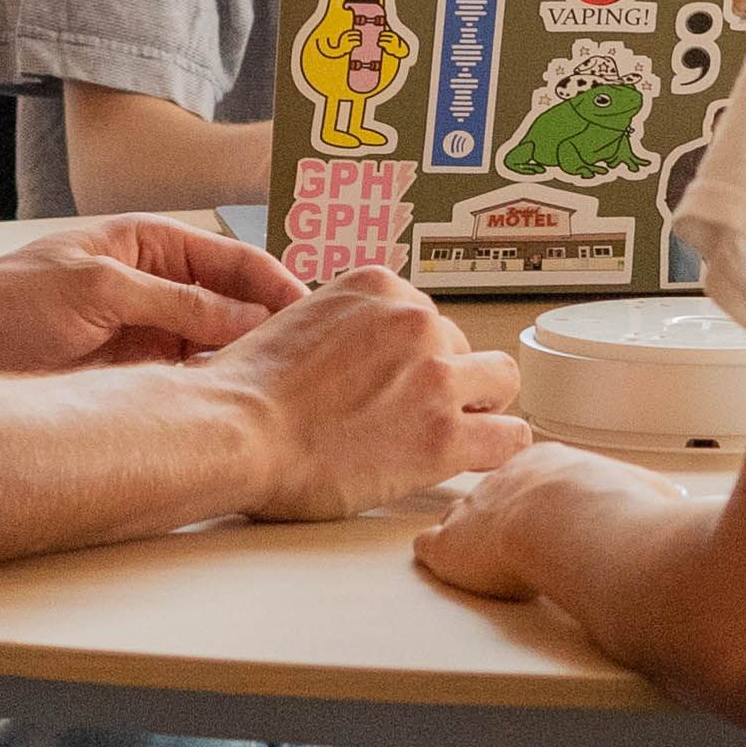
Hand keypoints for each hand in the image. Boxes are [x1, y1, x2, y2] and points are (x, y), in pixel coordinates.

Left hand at [0, 218, 298, 372]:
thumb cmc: (8, 300)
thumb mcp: (98, 290)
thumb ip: (176, 301)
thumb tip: (249, 317)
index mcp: (154, 243)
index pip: (238, 259)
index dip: (279, 285)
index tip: (315, 317)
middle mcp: (160, 286)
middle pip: (238, 305)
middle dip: (275, 329)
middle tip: (315, 364)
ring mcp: (150, 332)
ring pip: (220, 348)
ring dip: (248, 365)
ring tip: (286, 391)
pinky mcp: (136, 374)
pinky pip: (191, 381)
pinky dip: (215, 392)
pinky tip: (238, 410)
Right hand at [207, 270, 526, 519]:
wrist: (234, 432)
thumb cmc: (246, 391)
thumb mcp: (298, 320)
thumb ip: (348, 327)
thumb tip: (365, 349)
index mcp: (380, 287)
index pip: (429, 316)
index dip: (416, 355)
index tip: (397, 382)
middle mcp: (416, 320)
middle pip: (463, 348)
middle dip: (444, 380)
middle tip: (409, 417)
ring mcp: (435, 375)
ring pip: (501, 381)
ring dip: (479, 406)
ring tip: (446, 434)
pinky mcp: (444, 435)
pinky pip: (511, 436)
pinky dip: (498, 448)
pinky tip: (476, 459)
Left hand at [412, 438, 671, 601]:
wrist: (569, 522)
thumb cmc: (612, 511)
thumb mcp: (647, 495)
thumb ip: (657, 499)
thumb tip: (682, 505)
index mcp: (551, 465)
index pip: (534, 474)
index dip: (536, 493)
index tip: (541, 505)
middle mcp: (507, 481)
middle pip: (493, 491)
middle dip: (495, 508)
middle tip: (502, 526)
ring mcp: (474, 509)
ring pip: (459, 515)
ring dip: (465, 531)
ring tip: (470, 545)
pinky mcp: (449, 545)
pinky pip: (431, 545)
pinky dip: (434, 555)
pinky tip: (435, 561)